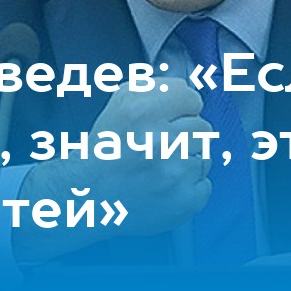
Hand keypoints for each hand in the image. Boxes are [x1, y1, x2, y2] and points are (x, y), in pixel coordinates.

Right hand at [14, 78, 211, 261]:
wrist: (86, 195)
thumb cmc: (104, 151)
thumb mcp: (120, 104)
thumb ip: (156, 88)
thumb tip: (188, 90)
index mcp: (141, 112)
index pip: (191, 97)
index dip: (181, 108)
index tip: (171, 119)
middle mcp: (159, 141)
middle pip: (203, 127)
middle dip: (184, 137)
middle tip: (161, 148)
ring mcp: (174, 174)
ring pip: (204, 157)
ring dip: (186, 162)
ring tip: (160, 169)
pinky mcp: (184, 201)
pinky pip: (205, 186)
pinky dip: (188, 189)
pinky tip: (165, 188)